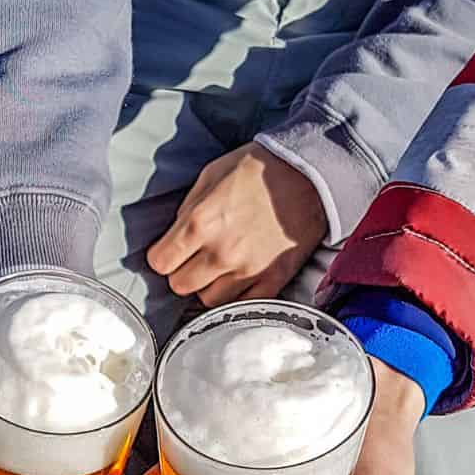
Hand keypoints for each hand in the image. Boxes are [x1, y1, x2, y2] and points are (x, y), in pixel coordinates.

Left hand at [147, 142, 326, 307]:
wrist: (315, 174)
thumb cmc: (262, 169)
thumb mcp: (213, 174)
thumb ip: (188, 209)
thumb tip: (176, 235)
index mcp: (200, 223)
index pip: (160, 262)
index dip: (163, 256)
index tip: (171, 252)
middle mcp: (221, 253)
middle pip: (180, 286)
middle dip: (183, 272)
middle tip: (196, 259)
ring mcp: (247, 272)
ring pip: (207, 300)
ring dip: (209, 286)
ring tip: (221, 267)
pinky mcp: (271, 282)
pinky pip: (239, 305)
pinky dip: (236, 295)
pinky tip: (240, 277)